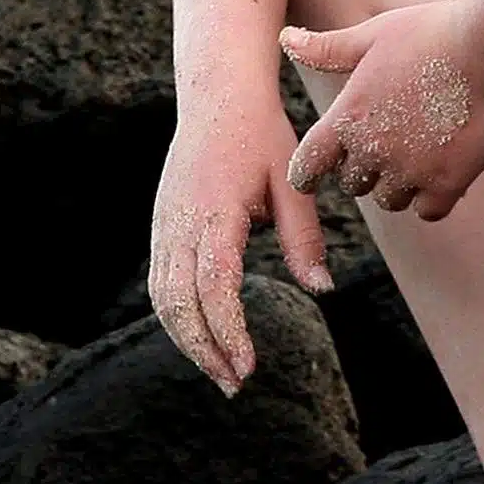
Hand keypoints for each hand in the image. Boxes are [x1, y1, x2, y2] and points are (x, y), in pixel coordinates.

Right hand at [148, 94, 327, 392]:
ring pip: (163, 298)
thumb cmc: (262, 137)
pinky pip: (161, 283)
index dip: (228, 331)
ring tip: (221, 373)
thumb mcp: (294, 183)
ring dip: (188, 340)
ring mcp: (164, 225)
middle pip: (179, 302)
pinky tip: (202, 339)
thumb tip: (322, 289)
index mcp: (214, 211)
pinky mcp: (161, 227)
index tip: (249, 366)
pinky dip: (177, 318)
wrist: (217, 98)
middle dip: (205, 349)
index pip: (214, 285)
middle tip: (235, 386)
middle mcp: (179, 222)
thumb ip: (304, 237)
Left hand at [285, 0, 483, 220]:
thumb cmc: (434, 32)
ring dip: (400, 184)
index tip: (311, 175)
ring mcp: (410, 172)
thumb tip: (286, 38)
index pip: (308, 165)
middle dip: (366, 168)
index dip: (307, 172)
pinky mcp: (447, 185)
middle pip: (353, 183)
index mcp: (346, 117)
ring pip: (390, 200)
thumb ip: (327, 49)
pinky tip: (447, 169)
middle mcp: (371, 151)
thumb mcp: (374, 34)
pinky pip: (427, 211)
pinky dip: (434, 197)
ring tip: (423, 150)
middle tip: (393, 140)